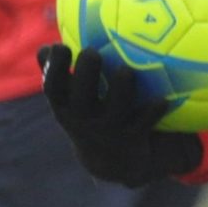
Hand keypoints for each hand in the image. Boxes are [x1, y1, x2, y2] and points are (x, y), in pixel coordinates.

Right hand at [38, 44, 201, 186]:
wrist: (110, 160)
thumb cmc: (87, 114)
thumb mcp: (68, 100)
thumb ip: (56, 73)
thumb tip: (44, 49)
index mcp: (66, 106)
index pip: (53, 87)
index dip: (54, 68)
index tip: (59, 46)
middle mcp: (85, 119)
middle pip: (81, 99)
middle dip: (86, 75)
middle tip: (91, 52)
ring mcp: (109, 129)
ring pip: (114, 110)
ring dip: (120, 89)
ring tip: (125, 70)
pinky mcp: (133, 137)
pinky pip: (144, 123)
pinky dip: (152, 111)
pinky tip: (163, 99)